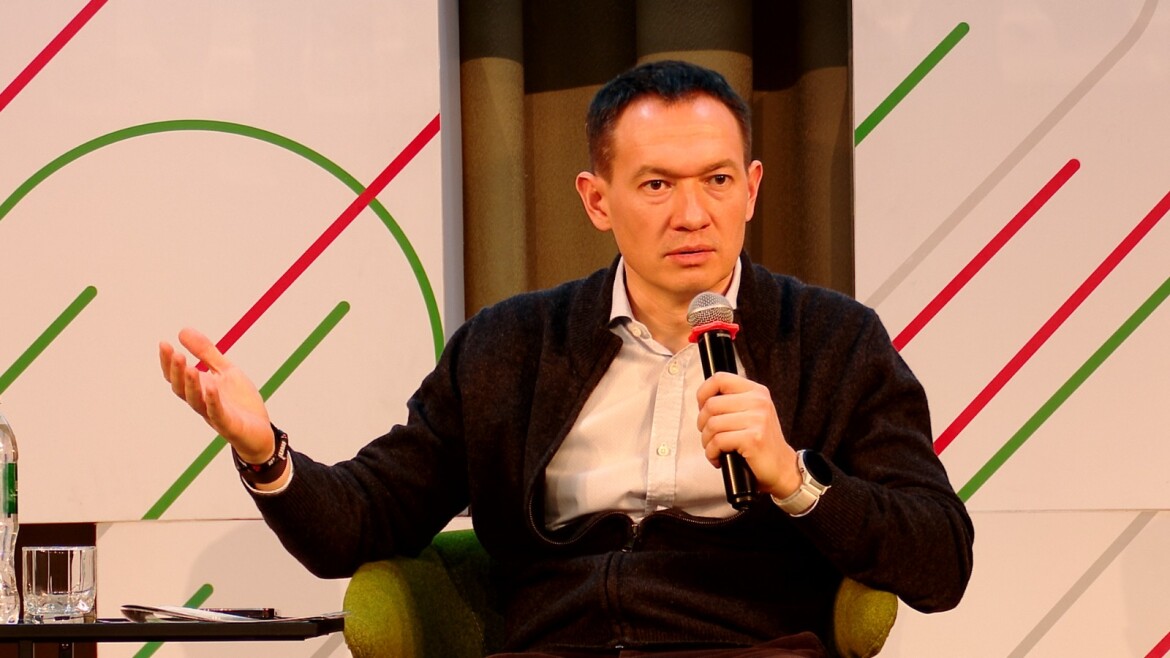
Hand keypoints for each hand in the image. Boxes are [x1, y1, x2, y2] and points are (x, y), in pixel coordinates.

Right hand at [159, 328, 273, 462]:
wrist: (260, 432)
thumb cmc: (240, 402)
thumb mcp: (226, 371)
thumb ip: (206, 353)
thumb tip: (182, 330)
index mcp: (199, 390)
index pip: (177, 377)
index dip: (168, 362)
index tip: (164, 344)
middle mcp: (202, 403)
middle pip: (182, 389)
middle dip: (177, 372)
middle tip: (176, 354)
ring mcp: (215, 415)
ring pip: (196, 402)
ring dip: (191, 385)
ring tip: (189, 367)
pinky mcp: (230, 425)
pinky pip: (218, 414)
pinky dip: (213, 401)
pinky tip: (210, 387)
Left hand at [696, 372, 800, 497]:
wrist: (783, 468)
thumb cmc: (760, 442)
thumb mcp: (751, 413)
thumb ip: (732, 402)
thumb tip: (703, 400)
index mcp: (756, 391)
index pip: (719, 379)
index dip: (703, 393)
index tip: (702, 409)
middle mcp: (758, 401)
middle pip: (711, 405)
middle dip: (702, 424)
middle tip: (709, 436)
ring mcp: (758, 419)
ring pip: (712, 424)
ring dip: (706, 441)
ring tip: (714, 449)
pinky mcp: (753, 439)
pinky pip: (718, 441)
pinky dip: (712, 453)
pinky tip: (718, 458)